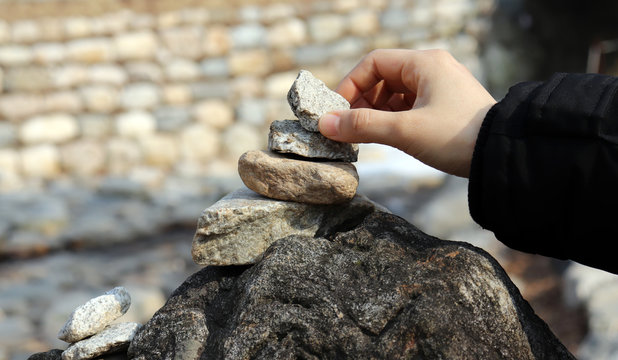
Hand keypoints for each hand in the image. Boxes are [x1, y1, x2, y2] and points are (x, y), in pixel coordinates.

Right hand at [318, 49, 495, 177]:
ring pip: (396, 94)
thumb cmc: (457, 137)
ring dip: (377, 113)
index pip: (374, 63)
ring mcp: (441, 88)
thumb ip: (362, 126)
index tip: (338, 111)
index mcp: (424, 64)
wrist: (504, 155)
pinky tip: (389, 138)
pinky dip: (394, 119)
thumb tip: (325, 125)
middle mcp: (433, 69)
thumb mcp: (404, 131)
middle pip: (384, 78)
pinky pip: (410, 106)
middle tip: (350, 127)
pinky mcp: (446, 106)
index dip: (351, 85)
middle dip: (363, 102)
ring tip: (368, 136)